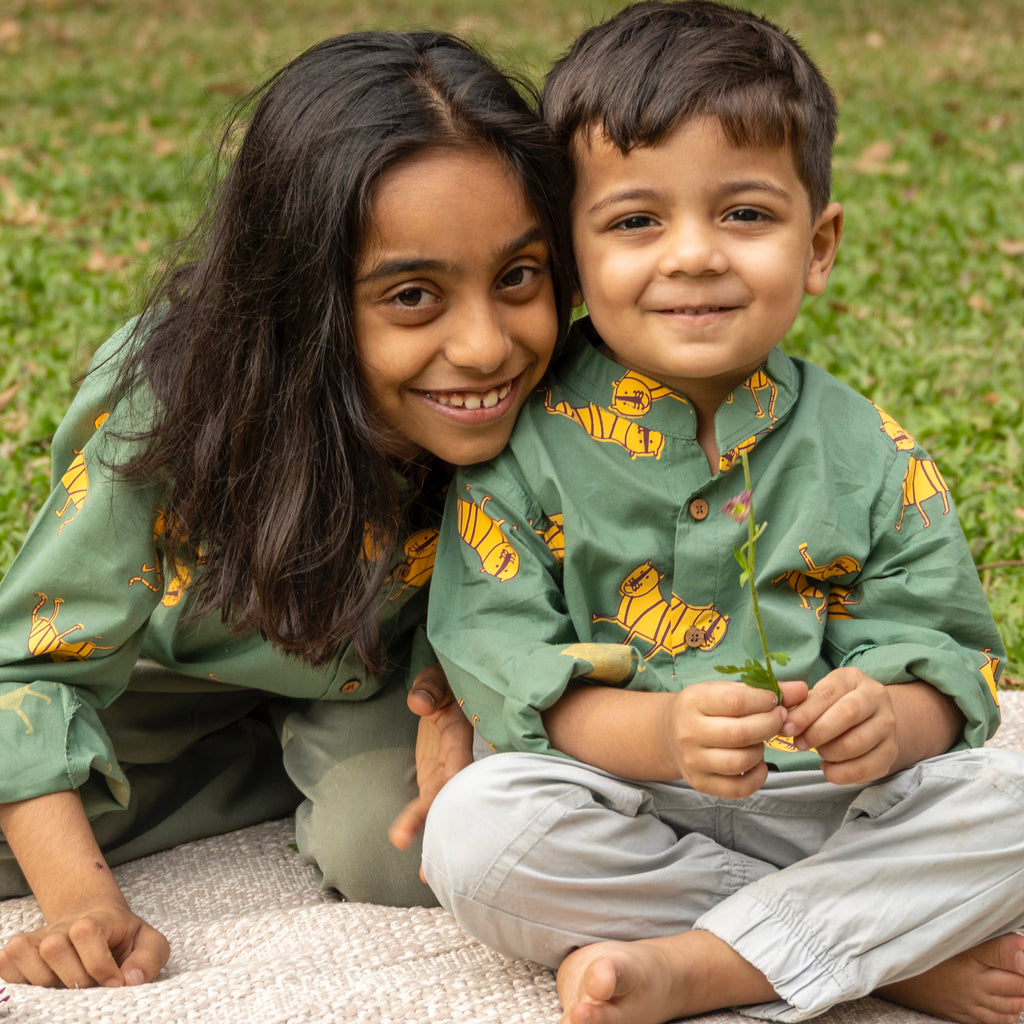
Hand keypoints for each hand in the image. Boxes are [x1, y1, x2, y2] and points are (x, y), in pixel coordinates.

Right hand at [0, 898, 168, 988]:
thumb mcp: (149, 943)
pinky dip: (18, 979)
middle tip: (88, 986)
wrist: (96, 923)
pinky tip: (41, 986)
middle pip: (53, 947)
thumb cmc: (122, 939)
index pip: (87, 932)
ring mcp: (40, 937)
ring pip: (24, 953)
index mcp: (98, 919)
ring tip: (63, 986)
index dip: (100, 965)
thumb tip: (130, 980)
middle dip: (73, 977)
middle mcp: (64, 925)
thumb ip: (149, 958)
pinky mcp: (21, 952)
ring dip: (44, 980)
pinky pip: (5, 962)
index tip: (115, 983)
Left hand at [388, 663, 472, 854]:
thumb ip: (429, 688)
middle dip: (447, 826)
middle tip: (440, 863)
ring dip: (432, 836)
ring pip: (440, 805)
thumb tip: (417, 704)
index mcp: (459, 734)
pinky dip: (418, 822)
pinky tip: (404, 844)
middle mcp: (456, 758)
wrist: (447, 685)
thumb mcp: (437, 677)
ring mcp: (445, 769)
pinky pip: (427, 801)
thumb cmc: (444, 679)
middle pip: (453, 794)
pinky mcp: (433, 774)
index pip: (460, 760)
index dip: (458, 780)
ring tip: (425, 877)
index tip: (451, 803)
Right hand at [661, 680, 792, 798]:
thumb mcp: (725, 690)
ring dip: (761, 751)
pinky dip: (757, 776)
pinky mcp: (700, 783)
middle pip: (741, 733)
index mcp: (693, 701)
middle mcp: (688, 732)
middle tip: (779, 720)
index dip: (765, 701)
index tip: (775, 701)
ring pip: (740, 761)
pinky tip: (757, 762)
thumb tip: (801, 690)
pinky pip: (738, 788)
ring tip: (761, 740)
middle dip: (770, 725)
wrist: (669, 734)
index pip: (736, 701)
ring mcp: (693, 761)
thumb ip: (762, 690)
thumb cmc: (704, 708)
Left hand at [780, 666, 898, 784]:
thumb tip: (781, 720)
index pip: (827, 694)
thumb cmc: (832, 706)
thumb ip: (799, 705)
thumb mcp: (817, 697)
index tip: (786, 728)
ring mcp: (888, 725)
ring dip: (829, 753)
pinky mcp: (891, 751)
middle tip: (799, 743)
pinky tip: (828, 768)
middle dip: (817, 733)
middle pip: (847, 714)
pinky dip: (842, 773)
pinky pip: (867, 768)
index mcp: (853, 678)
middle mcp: (876, 697)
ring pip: (857, 743)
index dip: (804, 714)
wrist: (868, 719)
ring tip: (818, 752)